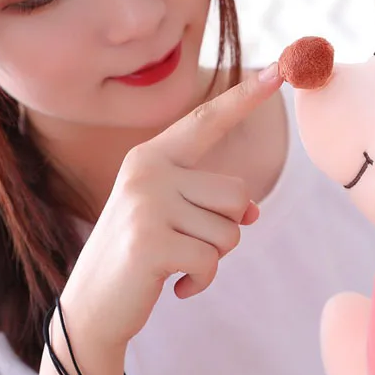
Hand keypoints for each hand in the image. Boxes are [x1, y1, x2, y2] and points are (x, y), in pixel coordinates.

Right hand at [59, 67, 282, 356]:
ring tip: (174, 262)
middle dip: (226, 230)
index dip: (246, 95)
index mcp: (153, 157)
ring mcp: (147, 205)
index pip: (207, 121)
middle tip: (184, 244)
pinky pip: (212, 262)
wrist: (92, 306)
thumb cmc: (140, 255)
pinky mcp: (150, 243)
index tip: (281, 68)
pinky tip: (174, 287)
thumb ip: (211, 202)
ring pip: (231, 231)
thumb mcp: (174, 217)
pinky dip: (201, 282)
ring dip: (213, 258)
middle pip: (238, 194)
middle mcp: (148, 171)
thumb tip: (253, 213)